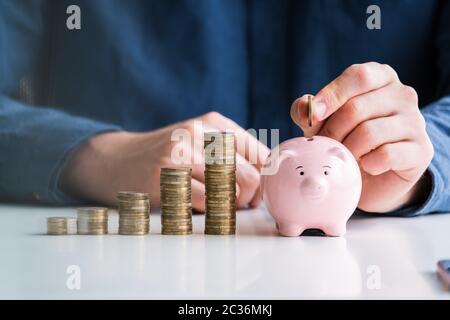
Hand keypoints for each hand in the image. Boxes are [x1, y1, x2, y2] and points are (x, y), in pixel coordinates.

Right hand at [60, 112, 268, 211]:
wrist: (116, 160)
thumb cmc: (166, 155)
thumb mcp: (199, 141)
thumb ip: (232, 154)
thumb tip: (268, 179)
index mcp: (214, 123)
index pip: (260, 154)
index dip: (265, 180)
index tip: (257, 193)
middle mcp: (200, 133)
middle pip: (251, 176)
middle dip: (250, 199)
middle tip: (239, 205)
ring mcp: (182, 152)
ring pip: (231, 191)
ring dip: (229, 206)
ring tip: (216, 204)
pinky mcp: (167, 175)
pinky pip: (205, 203)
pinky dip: (206, 211)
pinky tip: (193, 205)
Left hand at [290, 62, 433, 212]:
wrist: (372, 177)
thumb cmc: (346, 139)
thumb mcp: (322, 122)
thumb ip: (310, 112)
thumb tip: (305, 106)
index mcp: (380, 77)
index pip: (358, 76)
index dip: (332, 95)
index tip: (314, 114)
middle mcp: (402, 94)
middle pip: (357, 108)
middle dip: (332, 131)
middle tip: (326, 147)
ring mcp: (415, 121)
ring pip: (369, 132)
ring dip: (347, 150)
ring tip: (344, 157)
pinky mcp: (421, 149)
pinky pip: (386, 155)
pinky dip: (367, 164)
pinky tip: (366, 166)